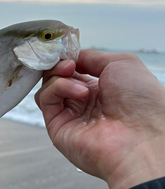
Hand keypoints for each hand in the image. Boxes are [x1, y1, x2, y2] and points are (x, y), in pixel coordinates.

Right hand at [35, 50, 164, 188]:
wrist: (143, 138)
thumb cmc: (142, 103)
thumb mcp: (121, 63)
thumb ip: (91, 57)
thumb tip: (70, 56)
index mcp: (102, 90)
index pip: (74, 69)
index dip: (68, 57)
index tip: (68, 50)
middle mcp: (85, 104)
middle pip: (58, 77)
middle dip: (60, 64)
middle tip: (70, 62)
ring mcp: (71, 116)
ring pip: (48, 87)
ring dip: (58, 75)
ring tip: (74, 74)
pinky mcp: (57, 128)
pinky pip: (46, 100)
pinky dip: (58, 88)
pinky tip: (78, 91)